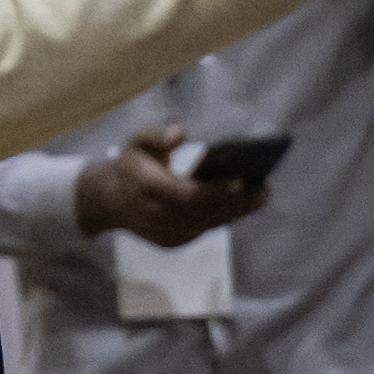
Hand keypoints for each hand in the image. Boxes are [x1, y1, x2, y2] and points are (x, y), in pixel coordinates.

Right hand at [73, 125, 269, 247]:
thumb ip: (158, 135)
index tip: (242, 180)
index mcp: (149, 190)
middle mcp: (158, 216)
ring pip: (209, 223)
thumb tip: (182, 132)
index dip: (216, 190)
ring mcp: (166, 233)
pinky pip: (204, 228)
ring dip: (237, 210)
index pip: (188, 195)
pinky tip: (244, 202)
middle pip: (206, 213)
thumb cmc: (130, 166)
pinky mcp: (174, 241)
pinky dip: (224, 215)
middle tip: (265, 189)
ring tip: (262, 193)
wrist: (108, 201)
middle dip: (238, 203)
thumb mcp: (136, 142)